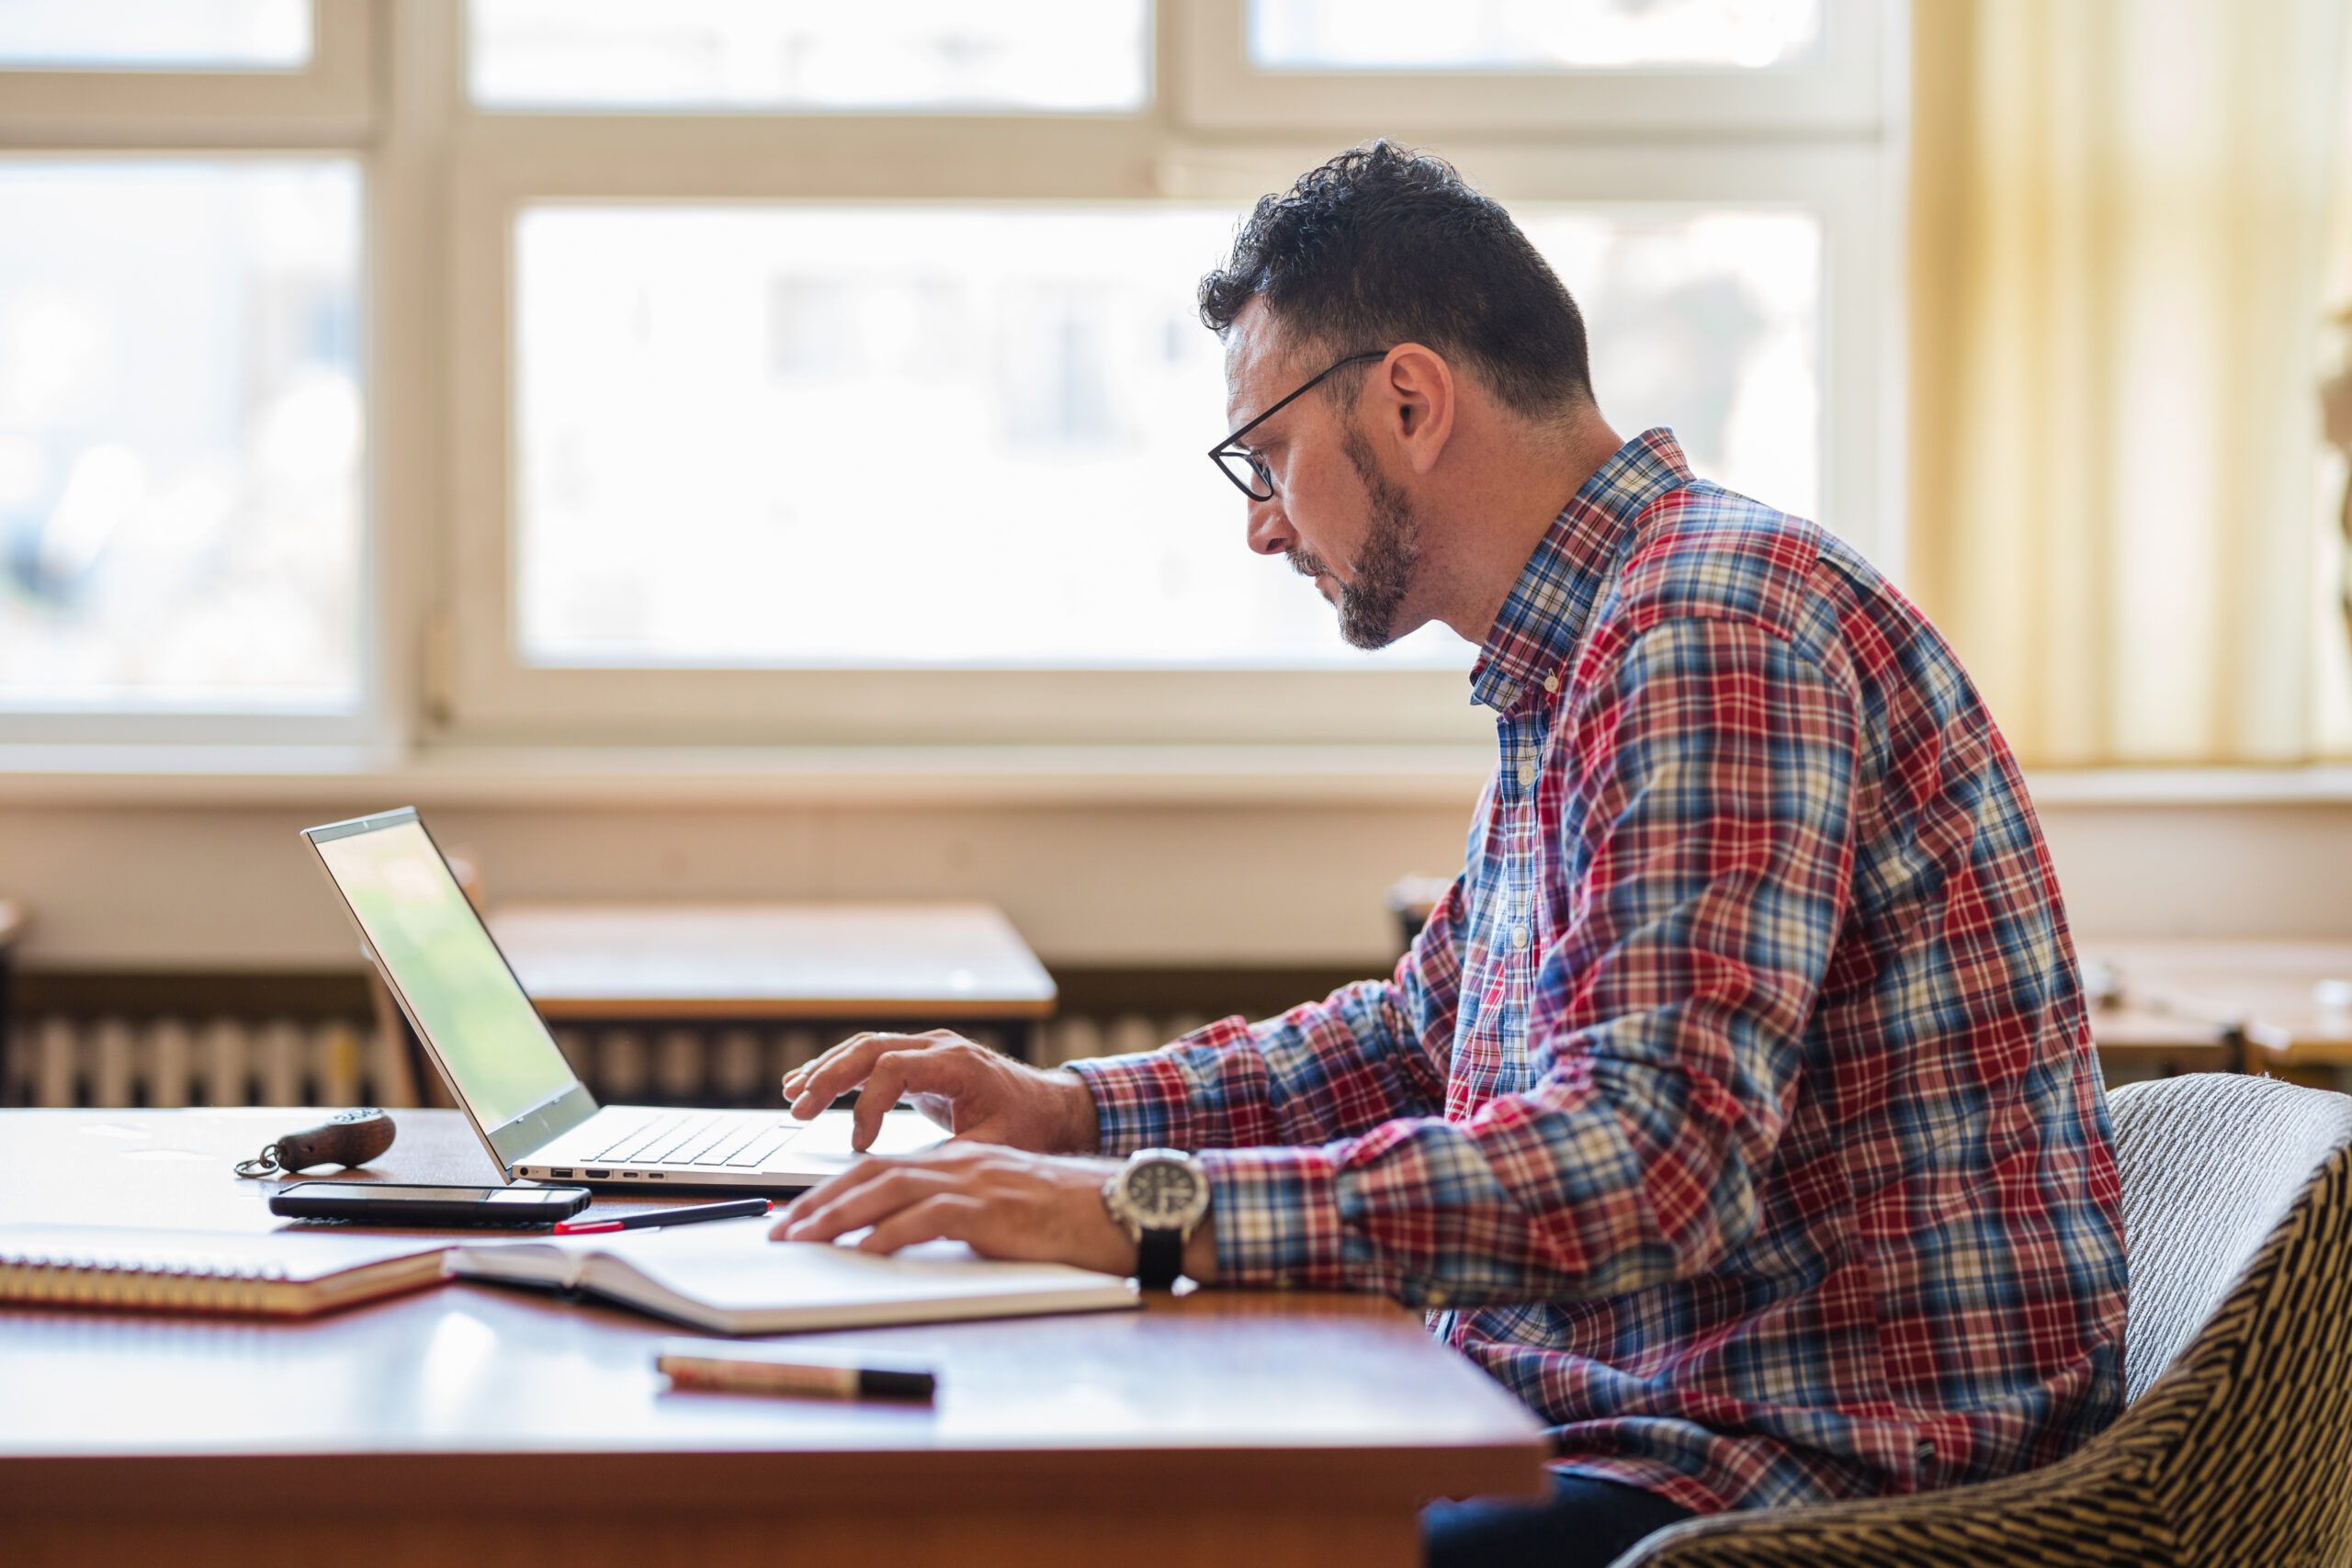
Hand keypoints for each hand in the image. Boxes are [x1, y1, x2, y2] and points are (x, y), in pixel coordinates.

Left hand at [770, 1144, 1135, 1273]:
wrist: (1116, 1209)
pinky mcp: (987, 1209)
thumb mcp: (1000, 1211)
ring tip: (801, 1240)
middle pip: (871, 1175)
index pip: (882, 1170)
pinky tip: (860, 1252)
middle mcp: (958, 1164)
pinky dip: (887, 1235)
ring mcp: (972, 1183)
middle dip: (819, 1203)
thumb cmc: (1066, 1217)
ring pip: (886, 1190)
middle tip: (781, 1232)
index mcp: (959, 1161)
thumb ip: (958, 1216)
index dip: (836, 1192)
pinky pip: (924, 1219)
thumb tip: (910, 1241)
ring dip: (836, 1216)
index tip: (800, 1217)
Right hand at [782, 1028, 1099, 1153]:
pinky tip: (811, 1084)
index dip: (868, 1105)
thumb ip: (950, 1156)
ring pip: (865, 1048)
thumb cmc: (1029, 1127)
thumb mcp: (994, 1146)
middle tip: (799, 1109)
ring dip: (827, 1071)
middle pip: (870, 1048)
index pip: (892, 1068)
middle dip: (829, 1078)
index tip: (860, 1144)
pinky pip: (873, 1058)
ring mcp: (928, 1050)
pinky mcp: (921, 1062)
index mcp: (956, 1062)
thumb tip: (906, 1178)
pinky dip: (841, 1071)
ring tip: (793, 1096)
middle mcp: (939, 1046)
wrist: (1054, 1109)